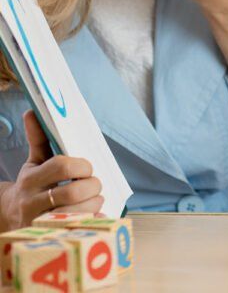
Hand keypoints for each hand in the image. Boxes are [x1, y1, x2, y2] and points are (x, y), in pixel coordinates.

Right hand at [0, 111, 102, 229]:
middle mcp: (32, 202)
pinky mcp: (49, 238)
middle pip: (73, 192)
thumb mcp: (33, 162)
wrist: (9, 218)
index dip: (81, 165)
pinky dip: (91, 222)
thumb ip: (38, 138)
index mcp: (31, 179)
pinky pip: (77, 230)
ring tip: (94, 199)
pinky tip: (93, 216)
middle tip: (95, 184)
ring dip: (94, 204)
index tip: (87, 167)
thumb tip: (33, 111)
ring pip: (77, 214)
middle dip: (92, 186)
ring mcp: (39, 223)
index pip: (61, 166)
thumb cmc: (31, 185)